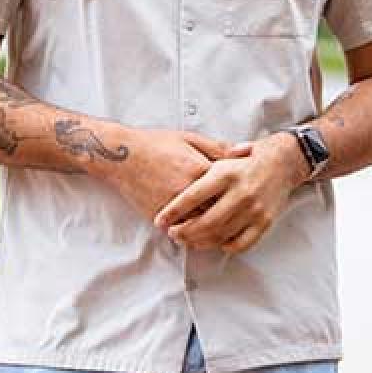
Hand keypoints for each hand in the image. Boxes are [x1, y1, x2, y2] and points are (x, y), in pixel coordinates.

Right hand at [96, 129, 245, 221]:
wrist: (123, 156)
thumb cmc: (157, 144)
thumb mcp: (191, 139)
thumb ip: (221, 148)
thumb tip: (248, 150)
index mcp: (199, 168)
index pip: (230, 188)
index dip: (241, 194)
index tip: (248, 196)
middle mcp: (187, 189)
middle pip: (218, 210)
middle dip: (230, 215)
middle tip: (240, 217)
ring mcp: (172, 205)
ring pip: (201, 225)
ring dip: (213, 229)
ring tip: (223, 228)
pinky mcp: (159, 216)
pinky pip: (181, 230)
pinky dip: (192, 232)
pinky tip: (200, 232)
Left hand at [154, 131, 308, 254]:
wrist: (283, 160)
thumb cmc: (246, 159)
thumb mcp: (221, 155)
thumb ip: (200, 171)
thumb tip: (173, 188)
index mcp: (226, 172)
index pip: (192, 197)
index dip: (173, 212)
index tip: (160, 221)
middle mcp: (240, 191)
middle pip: (205, 222)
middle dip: (184, 232)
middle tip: (173, 233)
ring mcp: (254, 209)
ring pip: (220, 236)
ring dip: (200, 242)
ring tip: (188, 239)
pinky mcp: (264, 221)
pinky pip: (240, 244)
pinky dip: (225, 246)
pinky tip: (215, 241)